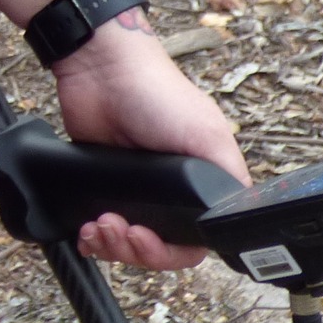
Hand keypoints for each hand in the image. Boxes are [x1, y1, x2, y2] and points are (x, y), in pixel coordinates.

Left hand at [50, 14, 249, 271]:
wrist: (101, 70)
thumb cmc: (158, 93)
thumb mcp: (207, 133)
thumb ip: (227, 178)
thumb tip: (236, 215)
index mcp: (200, 185)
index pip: (194, 242)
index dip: (169, 252)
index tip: (147, 238)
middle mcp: (169, 193)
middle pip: (157, 249)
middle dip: (135, 250)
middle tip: (119, 230)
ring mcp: (134, 192)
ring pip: (126, 245)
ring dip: (111, 245)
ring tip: (98, 225)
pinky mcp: (101, 186)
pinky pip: (99, 231)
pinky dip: (92, 239)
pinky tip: (86, 232)